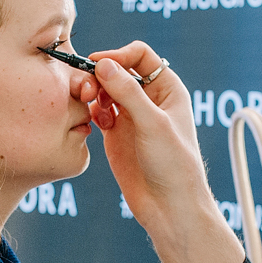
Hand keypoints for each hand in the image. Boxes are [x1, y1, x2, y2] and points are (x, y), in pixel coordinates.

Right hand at [85, 42, 207, 223]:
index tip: (98, 64)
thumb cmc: (174, 165)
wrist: (169, 206)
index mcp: (167, 89)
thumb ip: (128, 93)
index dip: (118, 55)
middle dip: (101, 74)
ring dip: (95, 92)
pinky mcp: (116, 134)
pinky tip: (97, 124)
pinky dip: (93, 111)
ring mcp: (132, 116)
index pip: (140, 56)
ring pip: (106, 90)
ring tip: (92, 105)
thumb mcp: (153, 124)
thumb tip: (104, 65)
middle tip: (87, 88)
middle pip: (119, 69)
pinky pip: (99, 111)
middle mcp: (149, 99)